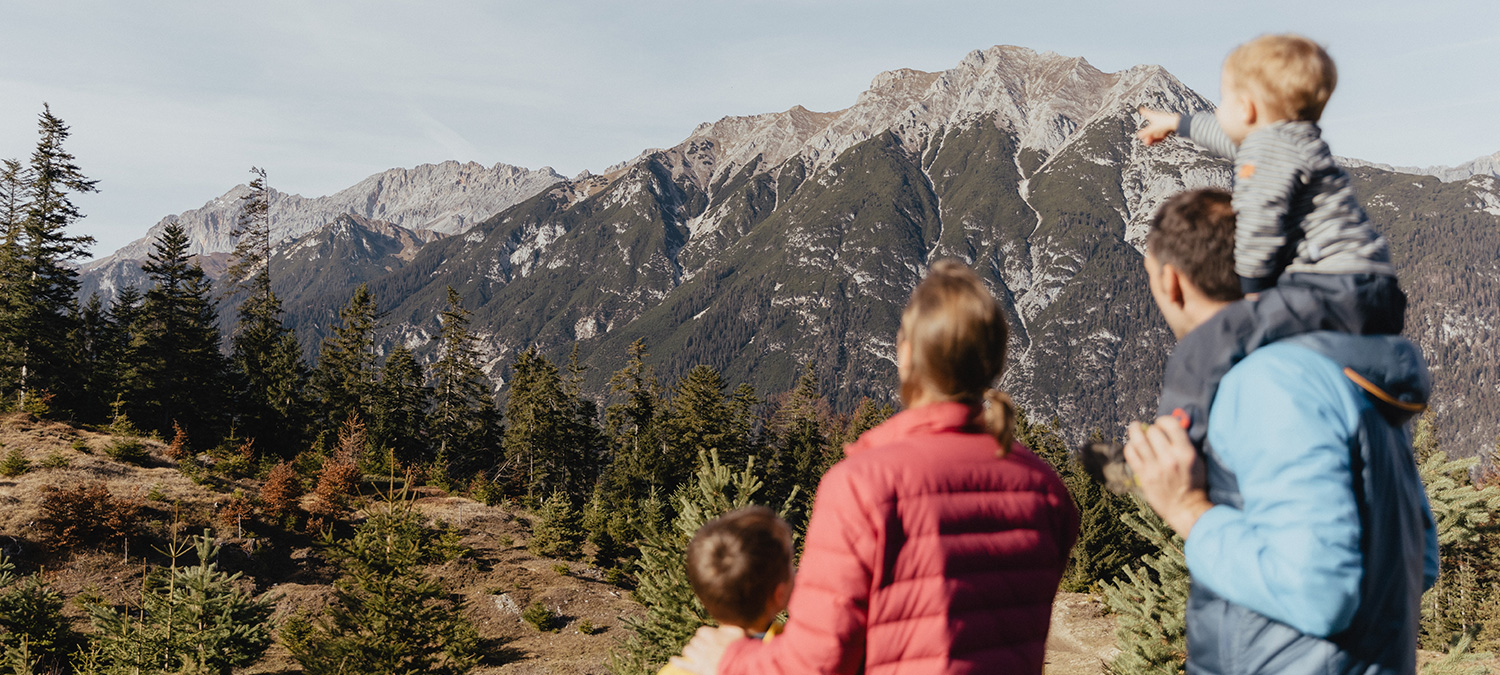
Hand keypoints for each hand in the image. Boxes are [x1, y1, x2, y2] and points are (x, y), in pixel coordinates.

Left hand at [669, 624, 745, 673]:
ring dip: (691, 651)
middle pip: (694, 640)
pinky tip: (672, 659)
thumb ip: (728, 625)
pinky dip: (678, 661)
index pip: (701, 631)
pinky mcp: (699, 669)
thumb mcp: (738, 632)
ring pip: (688, 650)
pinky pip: (684, 664)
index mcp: (713, 636)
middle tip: (706, 648)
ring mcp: (701, 658)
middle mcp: (705, 646)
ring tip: (697, 653)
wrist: (741, 666)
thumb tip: (719, 622)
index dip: (705, 635)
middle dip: (699, 643)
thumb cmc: (740, 649)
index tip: (710, 639)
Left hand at [1124, 416, 1211, 537]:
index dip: (1163, 420)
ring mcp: (1155, 468)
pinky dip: (1130, 446)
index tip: (1162, 424)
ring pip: (1138, 440)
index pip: (1170, 424)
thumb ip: (1186, 443)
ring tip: (1135, 428)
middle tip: (1151, 432)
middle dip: (1151, 428)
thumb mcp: (1198, 460)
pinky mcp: (1144, 477)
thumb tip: (1173, 425)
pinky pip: (1131, 454)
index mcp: (1186, 453)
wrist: (1186, 508)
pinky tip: (1134, 446)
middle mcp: (1170, 459)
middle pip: (1152, 431)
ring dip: (1135, 431)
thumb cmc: (1194, 483)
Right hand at [1136, 106, 1179, 145]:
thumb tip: (1139, 135)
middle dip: (1147, 133)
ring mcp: (1163, 122)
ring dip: (1153, 136)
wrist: (1176, 123)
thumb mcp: (1152, 129)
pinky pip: (1162, 132)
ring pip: (1156, 130)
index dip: (1143, 111)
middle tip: (1145, 139)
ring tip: (1149, 142)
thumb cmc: (1164, 123)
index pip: (1146, 112)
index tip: (1140, 109)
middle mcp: (1158, 118)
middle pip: (1151, 125)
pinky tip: (1157, 141)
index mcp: (1152, 115)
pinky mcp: (1168, 126)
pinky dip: (1159, 137)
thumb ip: (1145, 133)